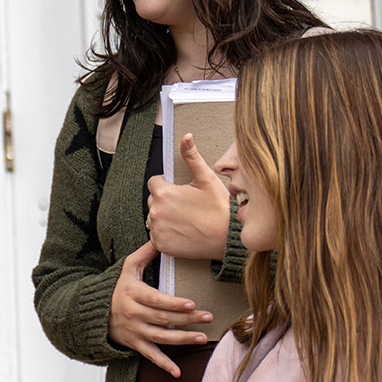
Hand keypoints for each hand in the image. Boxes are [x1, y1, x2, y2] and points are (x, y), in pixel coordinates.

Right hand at [108, 240, 211, 377]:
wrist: (95, 314)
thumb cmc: (117, 288)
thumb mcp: (126, 268)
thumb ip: (144, 254)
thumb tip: (159, 236)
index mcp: (134, 294)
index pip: (155, 300)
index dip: (173, 303)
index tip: (191, 303)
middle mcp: (134, 315)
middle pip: (163, 318)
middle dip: (187, 319)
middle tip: (208, 317)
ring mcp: (135, 332)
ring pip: (161, 338)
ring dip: (182, 339)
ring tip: (201, 338)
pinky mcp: (135, 344)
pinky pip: (150, 356)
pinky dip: (163, 365)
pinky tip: (178, 372)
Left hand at [146, 134, 232, 259]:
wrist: (228, 237)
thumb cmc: (220, 208)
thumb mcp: (206, 178)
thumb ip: (191, 157)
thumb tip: (186, 137)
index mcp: (164, 193)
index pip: (154, 183)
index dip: (168, 185)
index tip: (181, 192)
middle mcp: (156, 212)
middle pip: (153, 200)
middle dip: (165, 201)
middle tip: (186, 206)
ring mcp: (157, 230)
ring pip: (154, 218)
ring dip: (164, 217)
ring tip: (185, 219)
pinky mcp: (160, 244)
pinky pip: (155, 235)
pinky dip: (165, 233)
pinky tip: (182, 231)